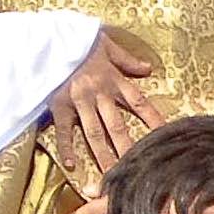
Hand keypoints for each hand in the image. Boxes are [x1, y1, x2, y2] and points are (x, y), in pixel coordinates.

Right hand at [47, 33, 164, 181]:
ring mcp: (78, 102)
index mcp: (112, 80)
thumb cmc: (77, 39)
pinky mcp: (58, 105)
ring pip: (94, 134)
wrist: (47, 37)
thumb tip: (148, 69)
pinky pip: (63, 130)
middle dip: (128, 149)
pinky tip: (72, 165)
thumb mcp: (106, 44)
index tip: (166, 135)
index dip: (153, 119)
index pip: (139, 102)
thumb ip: (127, 59)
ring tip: (111, 175)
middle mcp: (98, 94)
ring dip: (103, 156)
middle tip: (138, 169)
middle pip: (117, 126)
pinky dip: (67, 147)